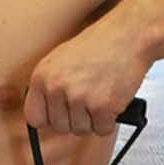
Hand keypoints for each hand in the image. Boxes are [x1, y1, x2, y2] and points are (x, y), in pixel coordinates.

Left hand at [23, 16, 149, 136]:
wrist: (130, 34)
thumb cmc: (99, 45)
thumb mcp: (60, 60)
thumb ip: (49, 87)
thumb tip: (42, 114)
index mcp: (41, 76)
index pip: (34, 117)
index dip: (49, 118)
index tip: (60, 113)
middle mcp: (56, 87)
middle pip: (60, 127)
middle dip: (75, 118)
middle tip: (88, 96)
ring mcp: (78, 97)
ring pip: (81, 130)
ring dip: (93, 119)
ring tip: (100, 92)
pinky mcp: (101, 106)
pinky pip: (102, 130)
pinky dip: (110, 120)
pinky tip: (112, 98)